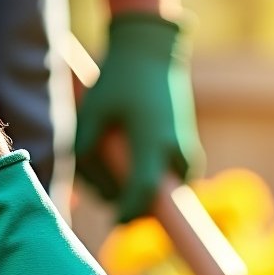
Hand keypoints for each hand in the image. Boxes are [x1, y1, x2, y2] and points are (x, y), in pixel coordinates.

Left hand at [75, 13, 203, 222]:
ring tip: (108, 161)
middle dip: (125, 200)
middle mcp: (175, 153)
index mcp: (153, 141)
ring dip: (135, 189)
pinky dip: (148, 178)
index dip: (127, 212)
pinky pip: (167, 181)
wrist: (152, 53)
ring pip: (160, 192)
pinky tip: (128, 158)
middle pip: (152, 199)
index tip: (115, 221)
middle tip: (97, 183)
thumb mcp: (93, 108)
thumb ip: (85, 148)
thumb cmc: (118, 78)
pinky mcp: (188, 155)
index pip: (143, 191)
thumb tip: (87, 190)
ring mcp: (186, 155)